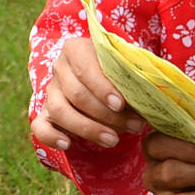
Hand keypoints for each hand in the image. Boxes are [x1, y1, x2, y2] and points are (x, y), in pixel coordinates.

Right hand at [33, 35, 144, 152]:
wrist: (103, 84)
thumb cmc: (120, 74)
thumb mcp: (128, 68)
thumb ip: (136, 75)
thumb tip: (155, 90)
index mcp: (77, 49)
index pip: (86, 67)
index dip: (103, 87)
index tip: (121, 104)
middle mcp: (60, 68)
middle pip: (76, 93)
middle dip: (107, 114)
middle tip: (134, 126)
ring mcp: (50, 92)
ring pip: (60, 111)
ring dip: (88, 128)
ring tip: (114, 140)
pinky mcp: (45, 114)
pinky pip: (39, 127)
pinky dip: (51, 137)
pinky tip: (68, 145)